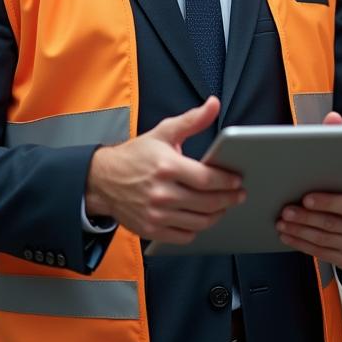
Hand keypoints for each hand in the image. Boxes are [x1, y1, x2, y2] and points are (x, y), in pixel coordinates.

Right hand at [84, 97, 244, 243]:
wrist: (102, 180)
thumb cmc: (135, 155)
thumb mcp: (163, 132)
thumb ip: (192, 120)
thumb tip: (213, 104)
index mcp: (167, 167)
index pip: (207, 179)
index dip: (227, 182)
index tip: (238, 181)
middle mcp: (162, 193)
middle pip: (207, 203)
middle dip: (229, 199)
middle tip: (238, 195)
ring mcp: (156, 214)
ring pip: (199, 222)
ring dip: (217, 215)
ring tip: (223, 206)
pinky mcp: (151, 230)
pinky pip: (184, 236)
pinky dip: (197, 229)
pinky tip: (200, 217)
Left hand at [275, 111, 341, 268]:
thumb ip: (339, 141)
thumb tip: (333, 116)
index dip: (327, 202)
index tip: (305, 198)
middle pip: (333, 224)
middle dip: (305, 218)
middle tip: (284, 211)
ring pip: (324, 240)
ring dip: (300, 232)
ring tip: (281, 222)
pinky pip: (322, 254)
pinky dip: (302, 245)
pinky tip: (287, 236)